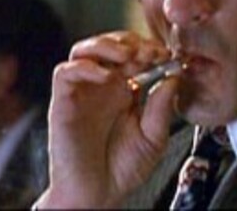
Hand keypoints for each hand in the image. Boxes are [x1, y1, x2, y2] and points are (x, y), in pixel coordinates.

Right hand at [36, 31, 179, 208]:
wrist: (97, 194)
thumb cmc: (121, 169)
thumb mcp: (153, 137)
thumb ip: (162, 107)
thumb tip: (174, 76)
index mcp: (124, 90)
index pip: (132, 54)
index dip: (148, 48)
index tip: (165, 54)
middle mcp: (101, 86)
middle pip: (108, 44)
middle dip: (130, 42)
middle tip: (148, 52)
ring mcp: (81, 91)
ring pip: (83, 50)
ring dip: (105, 46)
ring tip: (127, 55)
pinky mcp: (62, 101)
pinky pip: (65, 72)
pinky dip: (84, 67)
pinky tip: (105, 76)